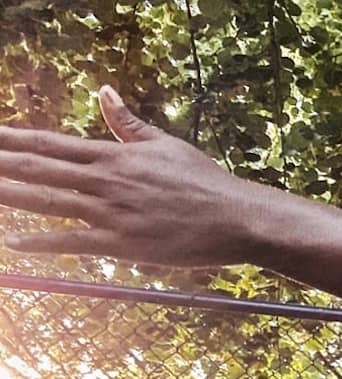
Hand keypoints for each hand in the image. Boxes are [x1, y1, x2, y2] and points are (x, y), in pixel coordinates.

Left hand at [0, 86, 261, 267]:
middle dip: (3, 164)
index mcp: (115, 155)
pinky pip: (74, 243)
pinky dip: (42, 243)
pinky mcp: (124, 244)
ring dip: (10, 196)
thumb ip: (128, 123)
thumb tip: (103, 91)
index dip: (13, 139)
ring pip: (49, 202)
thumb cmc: (206, 182)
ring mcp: (113, 213)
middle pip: (40, 170)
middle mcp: (107, 181)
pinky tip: (14, 242)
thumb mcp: (165, 145)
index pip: (51, 145)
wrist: (238, 218)